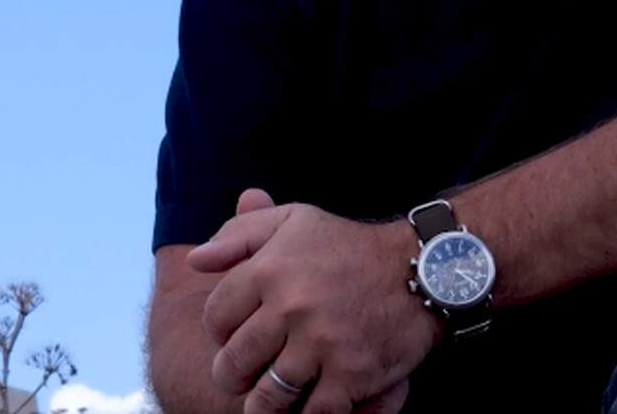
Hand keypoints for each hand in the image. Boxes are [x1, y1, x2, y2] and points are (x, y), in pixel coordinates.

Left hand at [190, 190, 437, 413]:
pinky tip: (304, 408)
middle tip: (241, 377)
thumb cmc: (348, 246)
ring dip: (261, 405)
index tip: (231, 337)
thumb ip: (238, 235)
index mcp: (269, 269)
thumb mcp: (293, 222)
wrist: (420, 268)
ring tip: (264, 403)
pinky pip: (313, 413)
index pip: (216, 317)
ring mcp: (322, 343)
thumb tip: (196, 260)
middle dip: (232, 375)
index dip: (218, 332)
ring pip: (268, 395)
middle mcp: (290, 306)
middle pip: (235, 362)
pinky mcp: (351, 373)